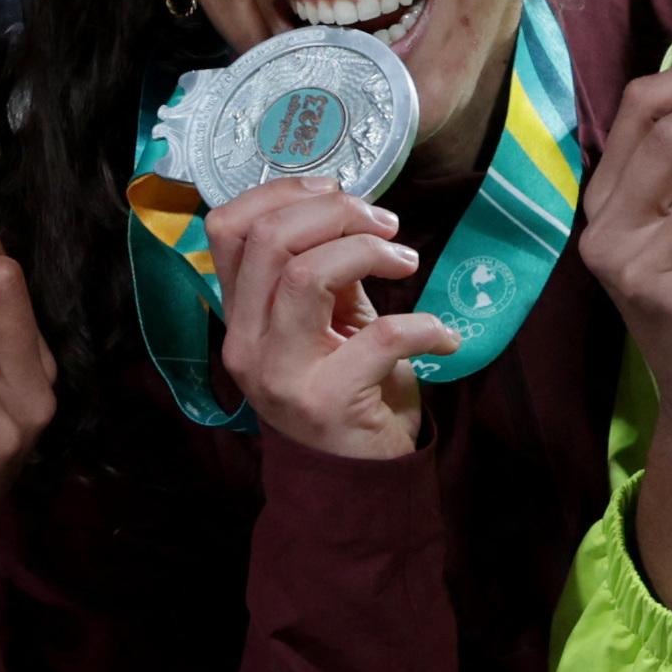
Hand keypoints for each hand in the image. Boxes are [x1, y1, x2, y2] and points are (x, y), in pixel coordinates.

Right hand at [198, 171, 450, 460]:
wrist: (355, 478)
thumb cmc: (348, 390)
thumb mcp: (328, 324)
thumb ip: (325, 272)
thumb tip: (348, 212)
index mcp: (240, 314)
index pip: (227, 228)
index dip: (282, 193)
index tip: (338, 193)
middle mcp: (246, 341)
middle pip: (268, 240)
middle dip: (337, 214)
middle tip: (387, 226)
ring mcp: (279, 373)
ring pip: (305, 275)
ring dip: (368, 253)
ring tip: (406, 263)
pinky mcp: (325, 401)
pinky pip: (379, 337)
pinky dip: (423, 326)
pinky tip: (443, 336)